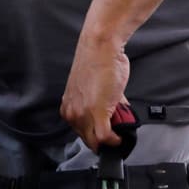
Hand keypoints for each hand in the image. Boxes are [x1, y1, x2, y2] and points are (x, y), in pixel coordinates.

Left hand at [59, 32, 131, 150]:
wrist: (101, 47)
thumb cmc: (98, 62)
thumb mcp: (90, 89)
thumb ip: (97, 105)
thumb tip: (111, 116)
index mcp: (68, 107)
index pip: (81, 133)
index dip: (95, 135)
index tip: (106, 133)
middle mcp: (72, 112)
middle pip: (88, 140)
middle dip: (103, 139)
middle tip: (115, 130)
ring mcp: (84, 114)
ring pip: (97, 141)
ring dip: (110, 138)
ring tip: (119, 125)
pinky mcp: (97, 112)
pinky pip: (106, 137)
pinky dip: (115, 140)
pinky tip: (120, 136)